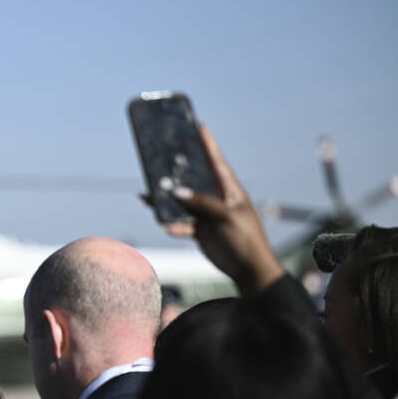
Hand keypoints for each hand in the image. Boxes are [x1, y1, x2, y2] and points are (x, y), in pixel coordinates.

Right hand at [162, 126, 285, 295]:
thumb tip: (177, 193)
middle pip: (194, 181)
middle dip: (178, 173)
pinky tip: (165, 225)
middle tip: (160, 161)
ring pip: (183, 203)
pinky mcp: (201, 231)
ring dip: (168, 201)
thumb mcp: (226, 217)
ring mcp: (208, 215)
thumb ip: (203, 203)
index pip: (217, 162)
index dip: (208, 145)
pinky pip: (182, 224)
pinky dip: (173, 225)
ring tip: (149, 195)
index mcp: (230, 190)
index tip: (199, 127)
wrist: (248, 271)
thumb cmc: (245, 240)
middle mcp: (217, 199)